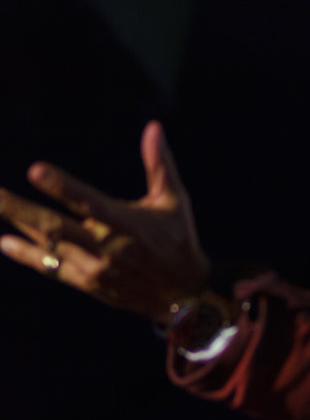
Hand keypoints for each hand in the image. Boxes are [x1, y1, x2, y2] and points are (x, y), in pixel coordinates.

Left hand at [0, 121, 209, 320]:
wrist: (183, 292)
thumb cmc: (179, 238)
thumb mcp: (174, 200)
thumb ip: (159, 164)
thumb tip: (153, 127)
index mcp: (127, 224)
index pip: (88, 202)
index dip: (62, 186)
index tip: (35, 170)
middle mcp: (108, 247)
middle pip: (54, 227)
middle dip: (19, 209)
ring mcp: (96, 268)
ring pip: (48, 247)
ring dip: (19, 227)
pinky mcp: (90, 284)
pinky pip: (52, 270)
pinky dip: (27, 256)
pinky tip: (5, 242)